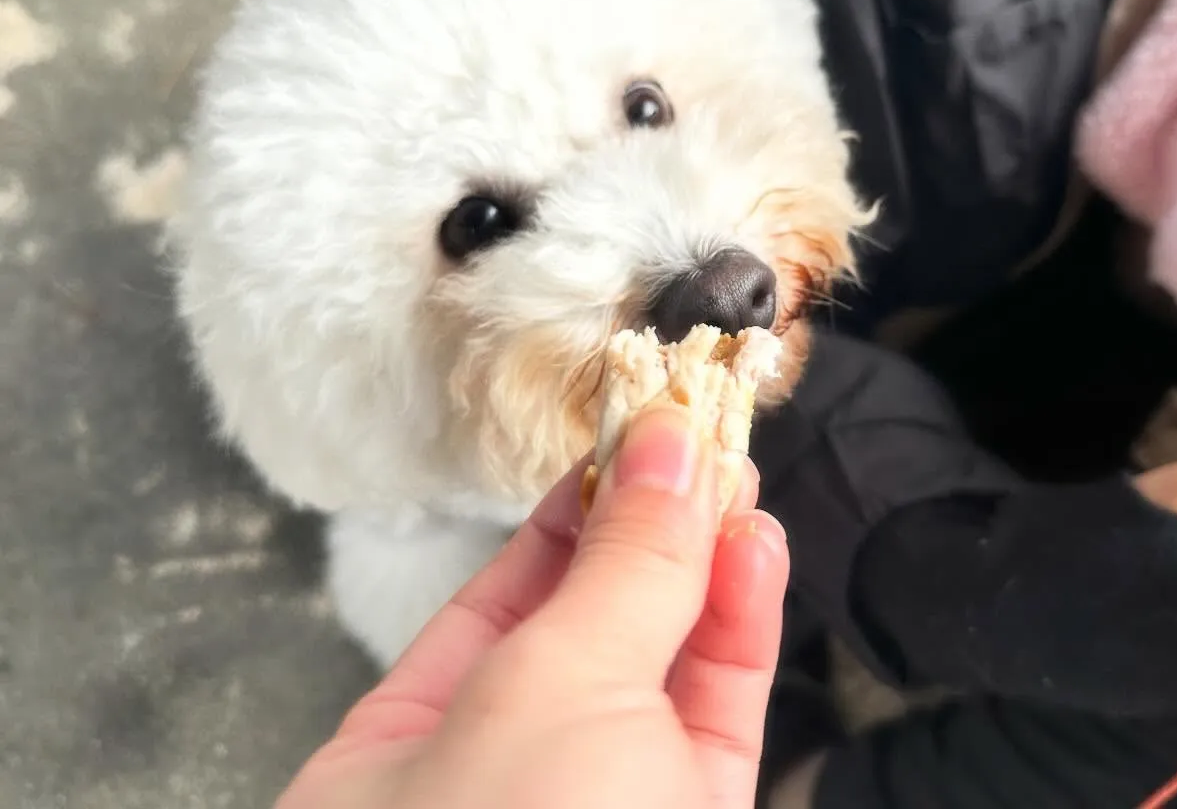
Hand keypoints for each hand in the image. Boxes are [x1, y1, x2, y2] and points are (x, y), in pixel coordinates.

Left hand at [276, 406, 789, 808]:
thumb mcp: (550, 694)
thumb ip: (618, 567)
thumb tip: (662, 444)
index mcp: (396, 763)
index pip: (489, 604)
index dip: (565, 509)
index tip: (627, 430)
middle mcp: (495, 787)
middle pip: (583, 630)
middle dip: (646, 528)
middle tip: (699, 435)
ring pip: (659, 672)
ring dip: (705, 568)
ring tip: (736, 478)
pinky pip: (713, 718)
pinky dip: (738, 633)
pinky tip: (754, 554)